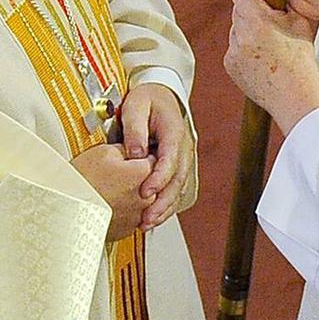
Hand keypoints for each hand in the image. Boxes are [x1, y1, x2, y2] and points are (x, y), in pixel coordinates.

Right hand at [72, 141, 152, 241]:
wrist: (67, 210)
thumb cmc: (82, 182)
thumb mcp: (104, 151)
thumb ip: (127, 148)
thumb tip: (133, 150)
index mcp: (144, 174)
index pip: (156, 158)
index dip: (143, 154)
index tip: (134, 155)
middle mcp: (147, 198)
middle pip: (153, 181)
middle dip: (140, 176)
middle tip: (119, 172)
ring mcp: (138, 216)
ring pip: (144, 200)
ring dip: (133, 194)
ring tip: (110, 188)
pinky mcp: (128, 229)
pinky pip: (133, 215)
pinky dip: (125, 209)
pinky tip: (109, 202)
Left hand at [120, 82, 195, 229]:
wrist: (160, 96)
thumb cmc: (147, 100)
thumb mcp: (136, 105)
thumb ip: (135, 128)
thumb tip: (135, 152)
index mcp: (174, 133)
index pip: (170, 160)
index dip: (159, 178)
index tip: (146, 192)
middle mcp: (183, 150)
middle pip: (178, 181)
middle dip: (163, 202)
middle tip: (146, 218)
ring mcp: (182, 160)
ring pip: (178, 189)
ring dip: (165, 209)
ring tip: (147, 224)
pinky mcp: (176, 168)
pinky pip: (175, 190)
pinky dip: (165, 206)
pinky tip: (153, 218)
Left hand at [223, 0, 318, 134]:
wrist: (295, 97)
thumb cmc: (302, 60)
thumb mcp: (300, 22)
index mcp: (257, 20)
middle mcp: (240, 35)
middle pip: (237, 10)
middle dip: (251, 13)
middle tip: (269, 24)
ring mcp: (233, 52)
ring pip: (236, 30)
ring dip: (248, 32)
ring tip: (269, 46)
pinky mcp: (230, 65)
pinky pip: (234, 48)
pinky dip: (245, 50)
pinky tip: (263, 60)